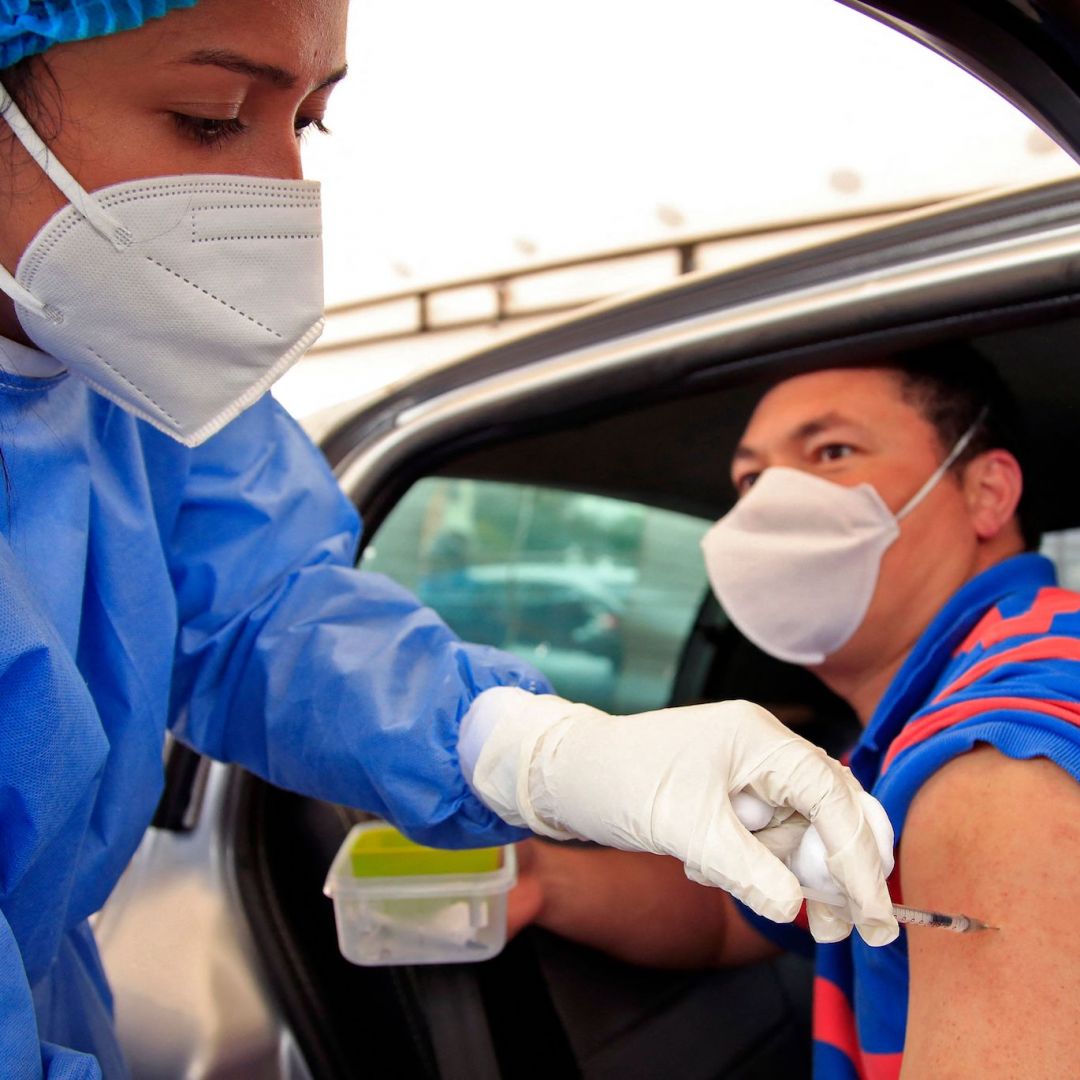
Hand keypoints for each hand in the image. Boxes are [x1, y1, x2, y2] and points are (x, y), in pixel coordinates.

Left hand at [462, 688, 897, 945]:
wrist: (567, 774)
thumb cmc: (619, 781)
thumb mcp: (684, 827)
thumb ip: (745, 868)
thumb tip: (796, 907)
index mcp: (757, 738)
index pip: (829, 795)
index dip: (857, 854)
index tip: (871, 911)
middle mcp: (761, 749)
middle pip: (829, 810)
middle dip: (842, 869)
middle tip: (856, 928)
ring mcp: (748, 771)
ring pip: (802, 828)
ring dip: (804, 875)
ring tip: (815, 922)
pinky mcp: (731, 794)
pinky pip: (770, 835)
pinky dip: (769, 865)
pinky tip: (736, 880)